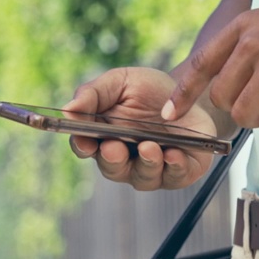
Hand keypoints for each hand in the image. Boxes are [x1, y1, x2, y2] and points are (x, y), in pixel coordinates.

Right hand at [64, 67, 217, 190]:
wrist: (190, 91)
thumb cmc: (149, 89)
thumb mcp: (119, 81)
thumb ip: (93, 93)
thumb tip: (67, 109)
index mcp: (103, 137)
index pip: (85, 147)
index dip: (83, 146)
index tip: (85, 142)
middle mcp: (125, 158)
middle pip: (112, 168)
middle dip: (113, 160)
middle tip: (115, 148)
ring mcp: (152, 168)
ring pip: (143, 177)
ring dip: (146, 163)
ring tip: (149, 147)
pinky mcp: (180, 171)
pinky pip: (176, 175)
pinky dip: (175, 167)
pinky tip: (174, 154)